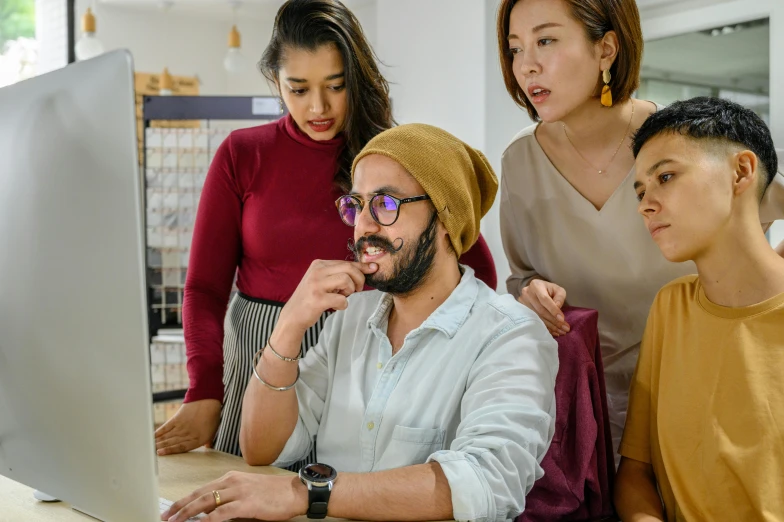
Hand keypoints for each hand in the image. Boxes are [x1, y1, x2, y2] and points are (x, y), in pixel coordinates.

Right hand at [155, 399, 221, 455]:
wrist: (207, 400)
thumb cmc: (212, 416)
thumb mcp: (213, 430)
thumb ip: (208, 441)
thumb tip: (208, 447)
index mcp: (197, 440)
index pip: (181, 448)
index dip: (170, 451)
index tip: (160, 453)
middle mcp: (188, 434)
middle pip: (172, 443)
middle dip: (161, 448)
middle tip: (151, 452)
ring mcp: (182, 427)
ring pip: (167, 437)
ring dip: (158, 442)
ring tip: (150, 447)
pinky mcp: (177, 419)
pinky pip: (166, 427)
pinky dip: (158, 432)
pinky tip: (152, 436)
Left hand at [161, 471, 307, 521]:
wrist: (295, 492)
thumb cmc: (274, 493)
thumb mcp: (248, 491)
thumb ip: (229, 499)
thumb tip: (211, 512)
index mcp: (231, 478)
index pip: (202, 489)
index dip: (184, 500)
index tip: (172, 509)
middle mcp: (232, 482)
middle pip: (199, 494)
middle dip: (180, 506)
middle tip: (166, 516)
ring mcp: (239, 492)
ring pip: (206, 502)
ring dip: (188, 513)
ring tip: (175, 521)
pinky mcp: (247, 503)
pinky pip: (222, 513)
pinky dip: (208, 519)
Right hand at [277, 259, 377, 333]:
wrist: (293, 315)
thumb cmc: (312, 298)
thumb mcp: (323, 281)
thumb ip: (339, 274)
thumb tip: (366, 269)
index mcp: (319, 264)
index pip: (346, 262)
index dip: (362, 266)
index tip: (374, 268)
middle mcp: (317, 271)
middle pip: (349, 268)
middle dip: (359, 279)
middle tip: (357, 290)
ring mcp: (316, 284)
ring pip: (346, 280)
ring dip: (350, 291)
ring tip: (342, 296)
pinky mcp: (317, 299)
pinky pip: (342, 299)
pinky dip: (342, 305)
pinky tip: (335, 306)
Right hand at [518, 279, 569, 336]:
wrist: (536, 291)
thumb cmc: (549, 290)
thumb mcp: (558, 290)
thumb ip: (560, 297)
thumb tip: (557, 307)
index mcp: (536, 285)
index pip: (544, 299)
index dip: (553, 310)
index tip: (562, 319)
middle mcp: (526, 293)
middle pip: (540, 310)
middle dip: (554, 321)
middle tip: (564, 328)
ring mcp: (522, 303)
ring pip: (537, 317)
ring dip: (550, 326)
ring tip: (561, 331)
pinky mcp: (521, 311)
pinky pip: (533, 321)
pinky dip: (544, 327)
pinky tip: (553, 331)